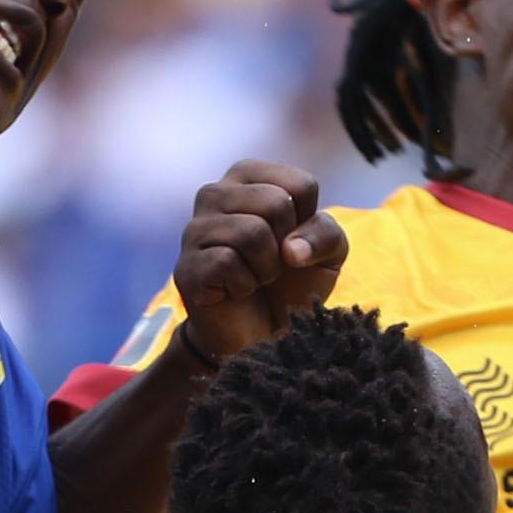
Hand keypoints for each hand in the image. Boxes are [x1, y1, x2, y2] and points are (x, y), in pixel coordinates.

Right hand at [173, 161, 347, 364]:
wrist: (263, 335)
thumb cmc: (292, 282)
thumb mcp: (327, 253)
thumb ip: (325, 234)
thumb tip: (290, 250)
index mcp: (248, 176)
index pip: (301, 184)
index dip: (308, 223)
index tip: (292, 240)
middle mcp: (215, 193)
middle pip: (276, 202)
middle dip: (286, 244)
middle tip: (272, 263)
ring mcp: (194, 229)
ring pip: (251, 231)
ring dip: (267, 268)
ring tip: (255, 278)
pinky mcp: (186, 266)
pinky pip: (226, 262)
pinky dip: (244, 284)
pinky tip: (236, 291)